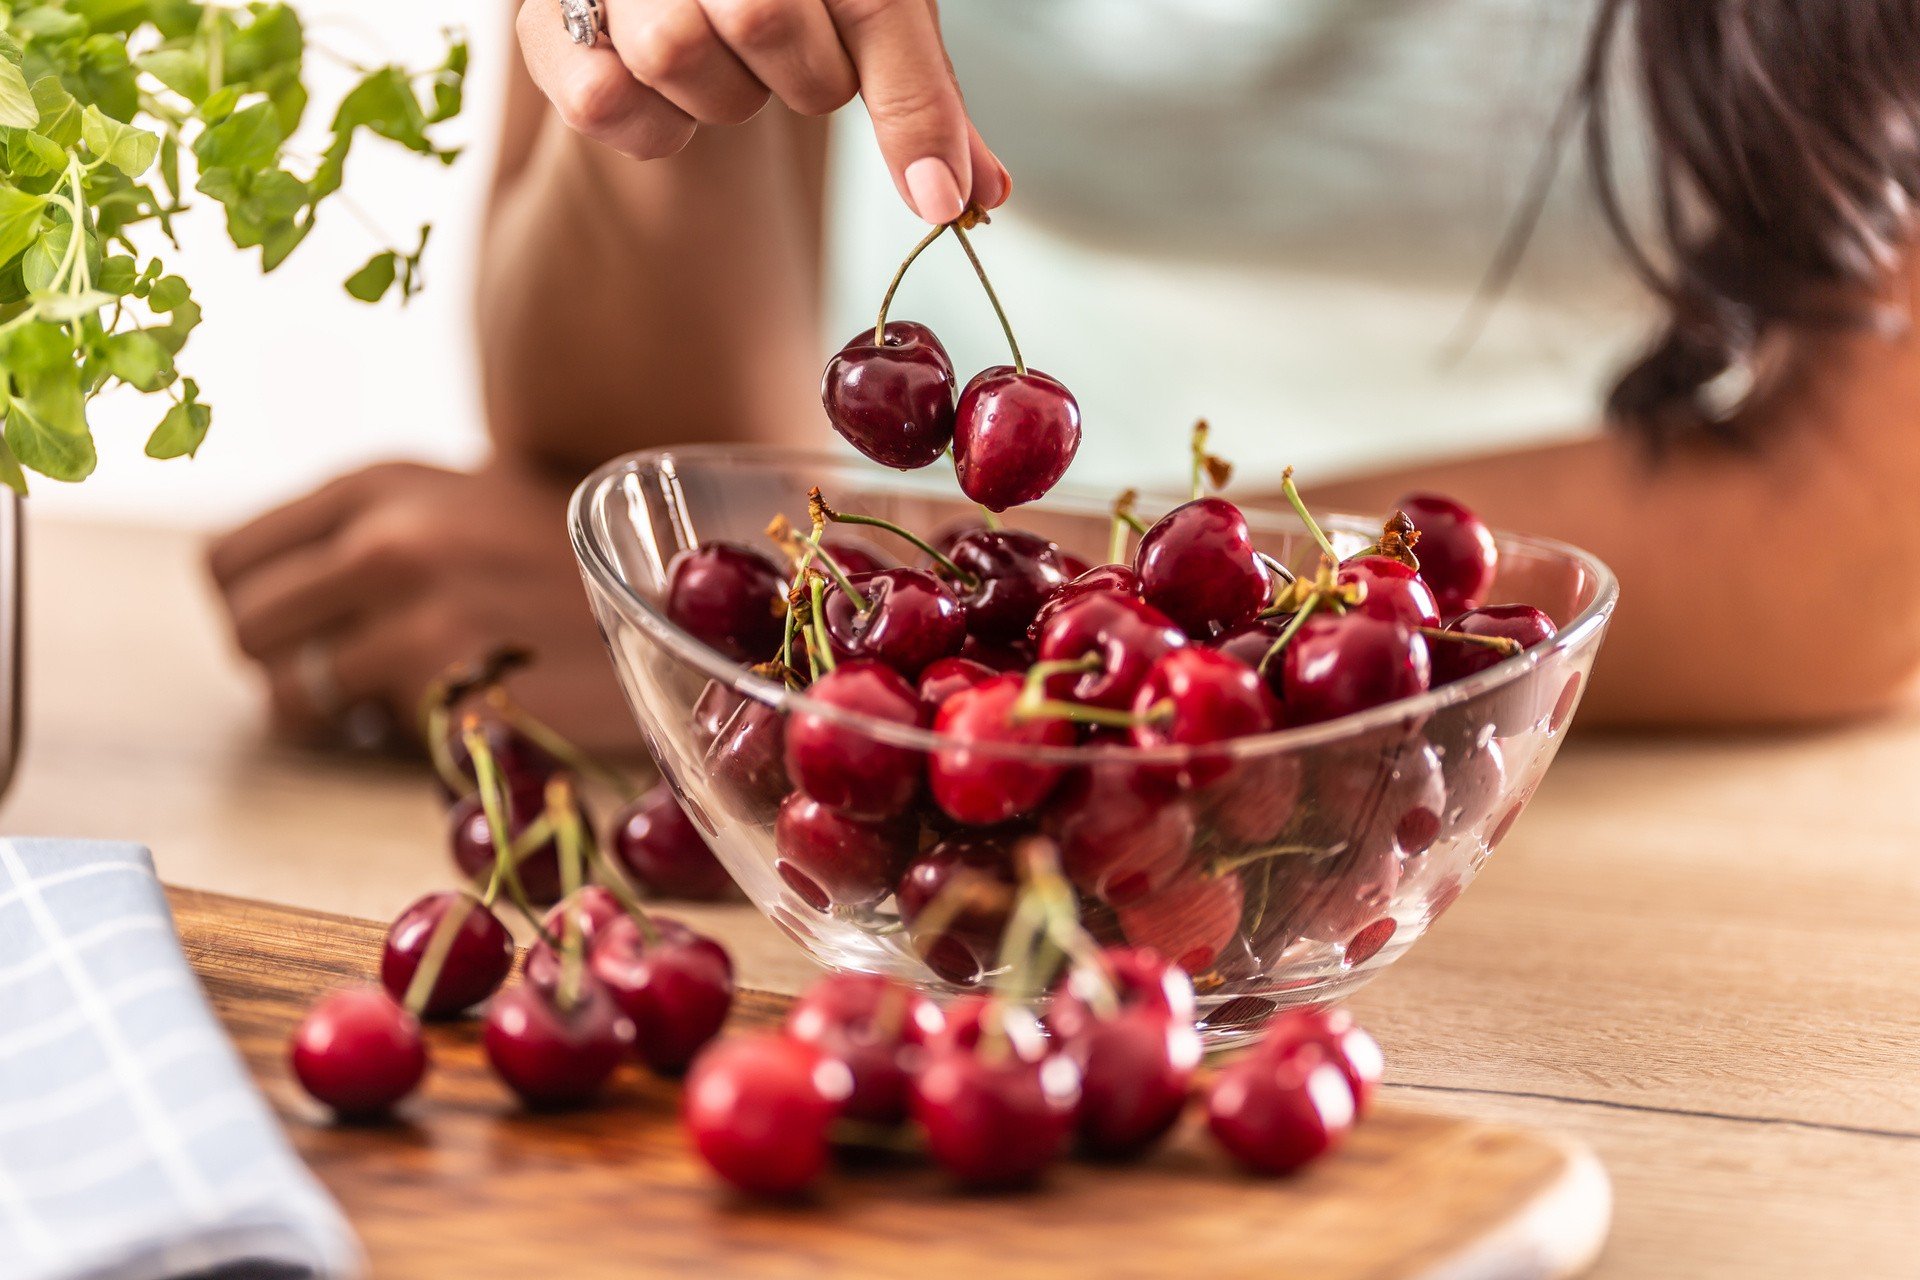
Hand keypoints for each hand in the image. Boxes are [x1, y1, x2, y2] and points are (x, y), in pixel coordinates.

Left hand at [207, 462, 644, 754]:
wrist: (681, 604)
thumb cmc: (575, 565)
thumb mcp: (471, 505)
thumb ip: (382, 527)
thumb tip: (293, 592)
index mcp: (382, 481)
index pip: (232, 559)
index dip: (257, 612)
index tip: (306, 638)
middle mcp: (386, 532)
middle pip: (246, 624)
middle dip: (287, 663)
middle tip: (346, 685)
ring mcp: (414, 607)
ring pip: (283, 687)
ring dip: (323, 712)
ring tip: (387, 709)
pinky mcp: (445, 680)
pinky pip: (349, 727)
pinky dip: (377, 738)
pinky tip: (438, 719)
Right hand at [515, 0, 1008, 222]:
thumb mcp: (868, 11)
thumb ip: (921, 98)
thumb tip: (976, 199)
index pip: (878, 4)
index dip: (914, 108)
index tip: (941, 202)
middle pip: (765, 19)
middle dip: (803, 75)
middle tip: (796, 62)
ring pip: (678, 54)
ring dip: (722, 95)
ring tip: (726, 62)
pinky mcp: (545, 22)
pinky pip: (602, 100)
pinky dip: (648, 123)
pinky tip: (667, 97)